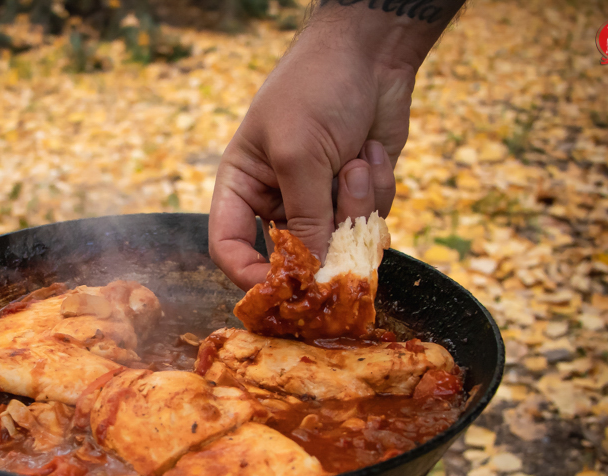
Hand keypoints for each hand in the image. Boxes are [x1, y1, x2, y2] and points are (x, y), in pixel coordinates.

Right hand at [209, 2, 453, 288]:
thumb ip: (304, 218)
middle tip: (342, 230)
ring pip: (340, 242)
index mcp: (243, 185)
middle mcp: (278, 199)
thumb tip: (312, 275)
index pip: (229, 246)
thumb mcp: (299, 153)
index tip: (279, 292)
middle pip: (293, 255)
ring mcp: (320, 199)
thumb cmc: (317, 88)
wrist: (372, 51)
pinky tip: (374, 152)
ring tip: (360, 160)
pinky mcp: (357, 196)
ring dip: (357, 207)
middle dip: (322, 244)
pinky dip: (378, 192)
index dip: (248, 274)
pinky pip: (370, 223)